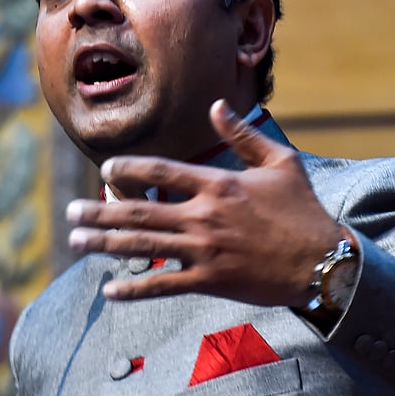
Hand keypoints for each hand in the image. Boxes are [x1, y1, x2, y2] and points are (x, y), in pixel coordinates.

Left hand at [66, 99, 342, 306]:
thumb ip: (244, 134)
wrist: (324, 263)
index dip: (128, 168)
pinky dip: (134, 288)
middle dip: (100, 210)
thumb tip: (217, 105)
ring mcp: (204, 250)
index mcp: (217, 184)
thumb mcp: (280, 163)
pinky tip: (109, 290)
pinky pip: (163, 284)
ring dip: (105, 243)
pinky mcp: (209, 280)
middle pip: (139, 210)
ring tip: (77, 240)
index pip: (160, 171)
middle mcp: (203, 215)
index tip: (105, 169)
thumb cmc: (303, 211)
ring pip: (142, 245)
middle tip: (70, 211)